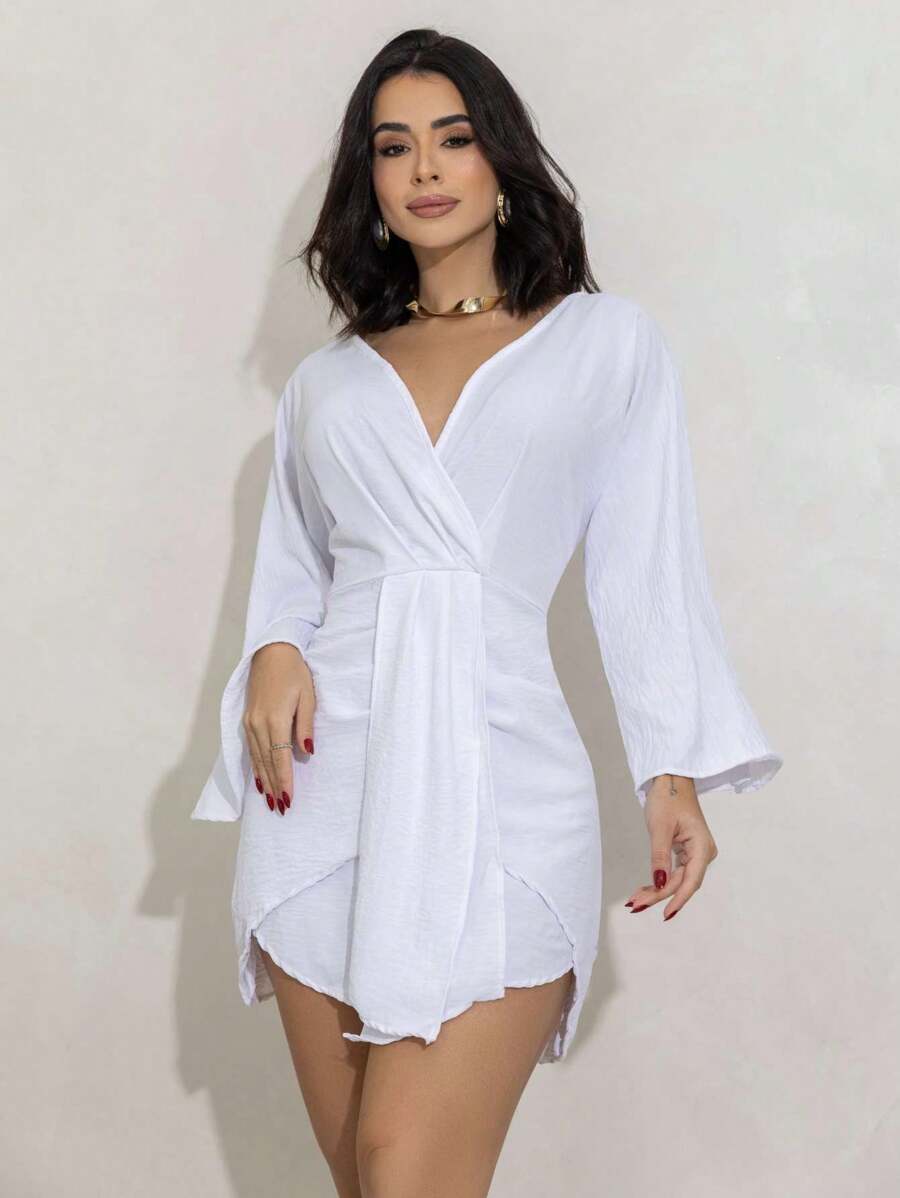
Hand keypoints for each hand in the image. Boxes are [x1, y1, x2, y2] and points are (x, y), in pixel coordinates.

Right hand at [243, 642, 315, 815]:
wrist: (271, 652)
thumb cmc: (295, 672)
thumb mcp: (308, 696)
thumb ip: (305, 725)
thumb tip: (306, 752)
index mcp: (275, 719)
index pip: (280, 758)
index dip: (285, 780)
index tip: (288, 799)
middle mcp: (258, 724)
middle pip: (266, 763)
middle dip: (273, 787)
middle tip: (280, 808)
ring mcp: (250, 722)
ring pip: (257, 758)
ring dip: (263, 780)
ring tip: (269, 800)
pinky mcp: (247, 720)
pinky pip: (251, 749)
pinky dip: (255, 766)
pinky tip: (258, 778)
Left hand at [625, 774, 717, 919]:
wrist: (670, 778)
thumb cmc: (667, 798)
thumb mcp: (660, 827)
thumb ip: (660, 857)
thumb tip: (660, 883)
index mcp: (702, 847)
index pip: (691, 881)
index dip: (678, 899)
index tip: (665, 915)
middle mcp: (703, 853)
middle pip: (682, 882)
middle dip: (658, 895)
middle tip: (635, 905)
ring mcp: (695, 853)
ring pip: (677, 879)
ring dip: (657, 890)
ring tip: (635, 901)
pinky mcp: (686, 851)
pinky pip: (674, 871)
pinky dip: (660, 879)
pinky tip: (645, 889)